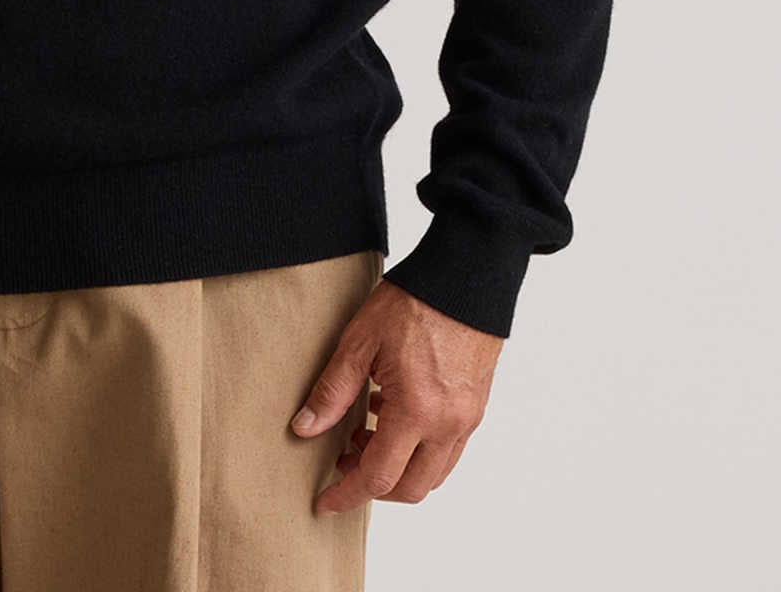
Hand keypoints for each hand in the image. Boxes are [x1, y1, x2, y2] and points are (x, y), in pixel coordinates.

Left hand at [290, 279, 503, 512]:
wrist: (465, 276)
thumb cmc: (414, 301)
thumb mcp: (360, 341)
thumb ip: (332, 391)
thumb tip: (305, 429)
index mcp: (416, 411)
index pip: (378, 477)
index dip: (347, 494)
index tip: (325, 502)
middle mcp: (448, 424)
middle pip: (410, 488)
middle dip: (374, 487)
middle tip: (343, 462)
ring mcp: (467, 418)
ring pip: (433, 473)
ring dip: (398, 469)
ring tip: (366, 433)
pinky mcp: (475, 407)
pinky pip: (448, 450)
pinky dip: (419, 449)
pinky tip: (393, 414)